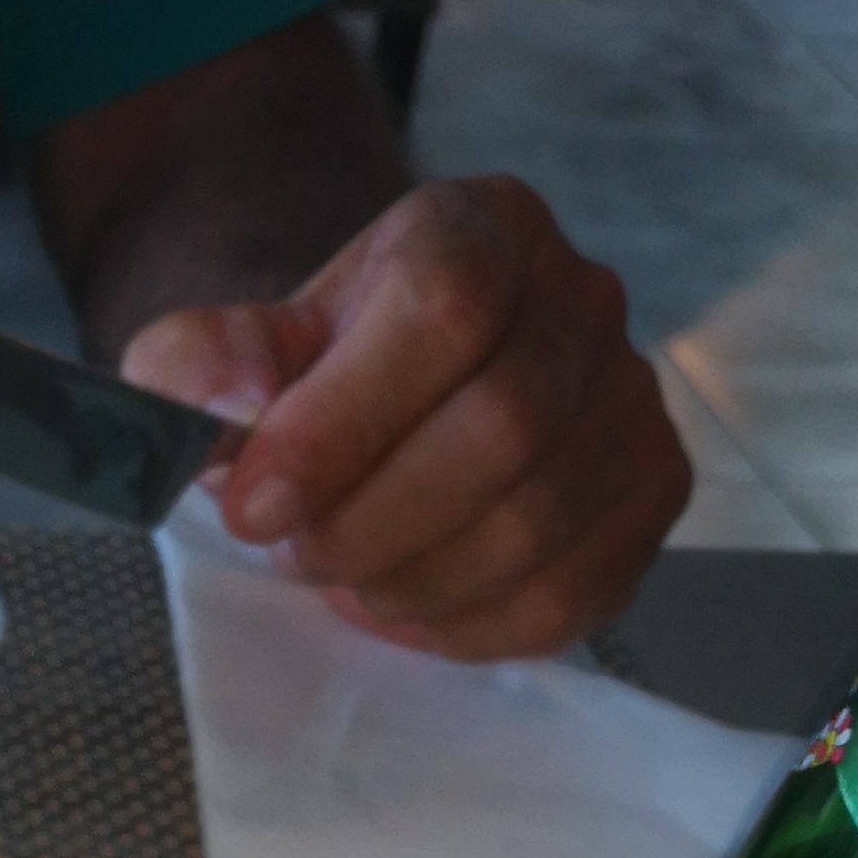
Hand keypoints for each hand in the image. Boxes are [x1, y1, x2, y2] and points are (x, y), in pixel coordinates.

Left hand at [121, 175, 688, 661]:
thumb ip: (205, 364)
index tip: (252, 507)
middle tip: (298, 554)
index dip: (338, 425)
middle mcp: (582, 299)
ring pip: (532, 524)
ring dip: (411, 582)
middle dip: (370, 524)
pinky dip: (468, 626)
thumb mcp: (257, 350)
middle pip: (500, 429)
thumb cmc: (337, 374)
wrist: (416, 394)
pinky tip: (412, 606)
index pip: (442, 309)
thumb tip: (210, 394)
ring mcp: (630, 399)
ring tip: (349, 576)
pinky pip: (566, 594)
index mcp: (488, 230)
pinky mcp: (651, 494)